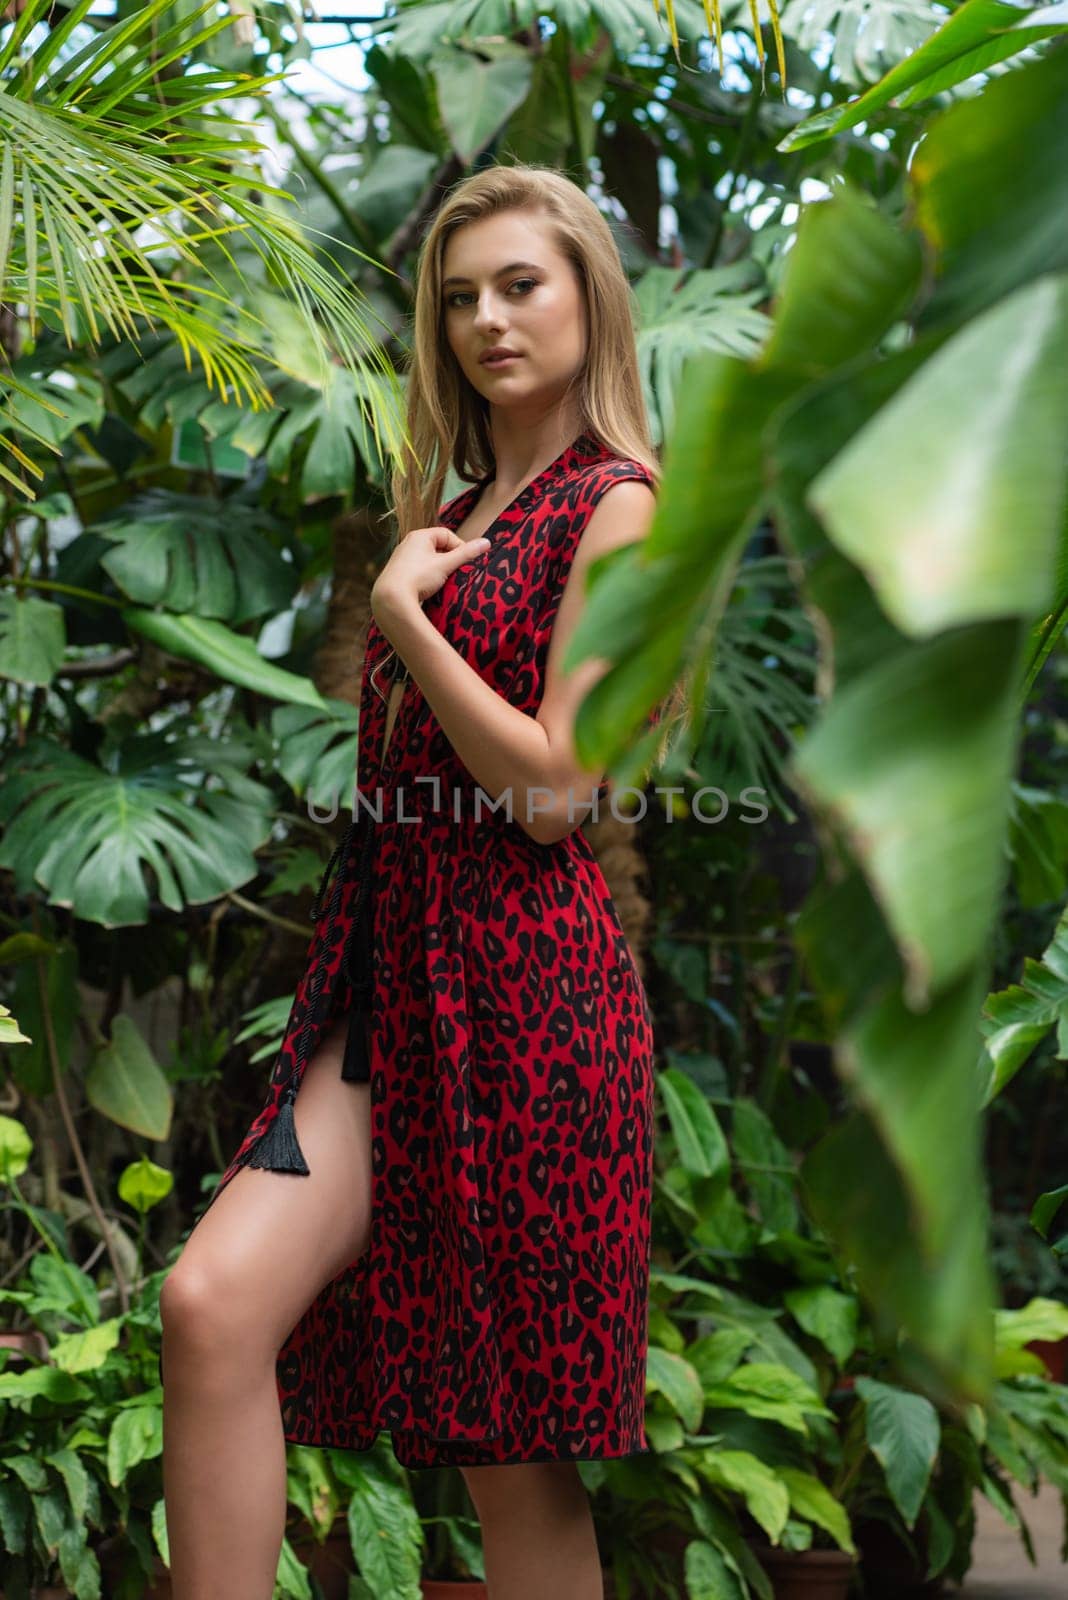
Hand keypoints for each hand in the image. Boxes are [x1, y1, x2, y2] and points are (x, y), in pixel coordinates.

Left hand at [371, 525, 489, 629]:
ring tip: (444, 582)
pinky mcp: (398, 573)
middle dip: (450, 559)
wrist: (391, 599)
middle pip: (437, 547)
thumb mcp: (446, 564)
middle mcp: (408, 543)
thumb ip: (466, 554)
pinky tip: (429, 588)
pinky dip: (428, 577)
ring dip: (439, 569)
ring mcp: (402, 559)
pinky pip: (419, 570)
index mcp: (420, 536)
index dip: (460, 547)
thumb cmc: (418, 577)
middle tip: (456, 573)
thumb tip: (487, 542)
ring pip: (428, 560)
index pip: (447, 534)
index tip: (465, 562)